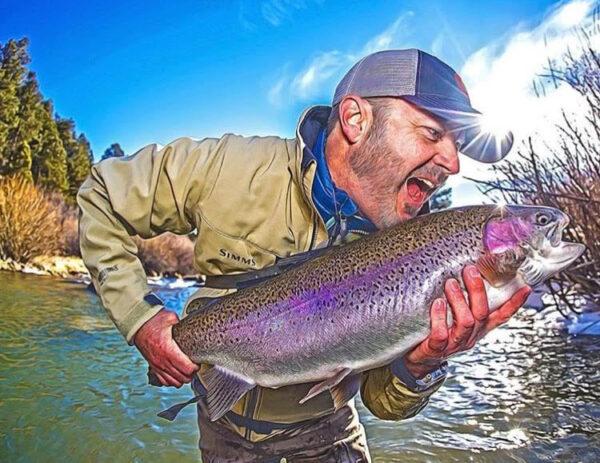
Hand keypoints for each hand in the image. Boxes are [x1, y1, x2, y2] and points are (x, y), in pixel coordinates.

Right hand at [133, 309, 198, 387]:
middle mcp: (162, 361)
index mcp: (168, 350)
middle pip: (182, 377)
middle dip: (191, 374)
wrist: (138, 325)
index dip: (195, 367)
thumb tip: (191, 323)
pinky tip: (177, 374)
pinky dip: (172, 381)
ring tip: (188, 372)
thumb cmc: (153, 321)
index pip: (186, 368)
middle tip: (195, 366)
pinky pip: (164, 381)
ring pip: (174, 382)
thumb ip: (182, 322)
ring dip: (183, 379)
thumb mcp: (170, 317)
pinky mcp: (153, 366)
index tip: (198, 362)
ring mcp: (157, 365)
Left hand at [403, 265, 531, 377]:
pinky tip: (437, 304)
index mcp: (478, 328)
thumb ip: (463, 300)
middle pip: (481, 313)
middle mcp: (470, 336)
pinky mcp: (436, 349)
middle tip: (470, 271)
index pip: (501, 316)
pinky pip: (441, 335)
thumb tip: (465, 270)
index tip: (525, 287)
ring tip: (450, 284)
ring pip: (466, 322)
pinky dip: (440, 318)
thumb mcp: (455, 317)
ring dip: (459, 300)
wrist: (417, 359)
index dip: (514, 303)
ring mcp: (454, 344)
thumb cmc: (436, 332)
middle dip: (477, 290)